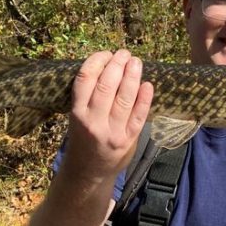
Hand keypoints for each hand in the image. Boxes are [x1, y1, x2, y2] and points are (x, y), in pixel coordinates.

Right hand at [64, 49, 153, 180]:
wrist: (88, 173)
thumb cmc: (83, 140)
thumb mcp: (77, 118)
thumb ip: (89, 98)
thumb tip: (109, 67)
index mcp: (77, 113)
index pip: (85, 79)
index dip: (97, 61)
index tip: (106, 53)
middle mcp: (93, 121)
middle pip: (107, 85)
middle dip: (117, 64)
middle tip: (124, 53)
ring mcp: (112, 132)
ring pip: (124, 98)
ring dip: (132, 76)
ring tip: (136, 62)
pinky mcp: (128, 140)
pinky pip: (139, 116)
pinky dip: (144, 99)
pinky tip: (148, 85)